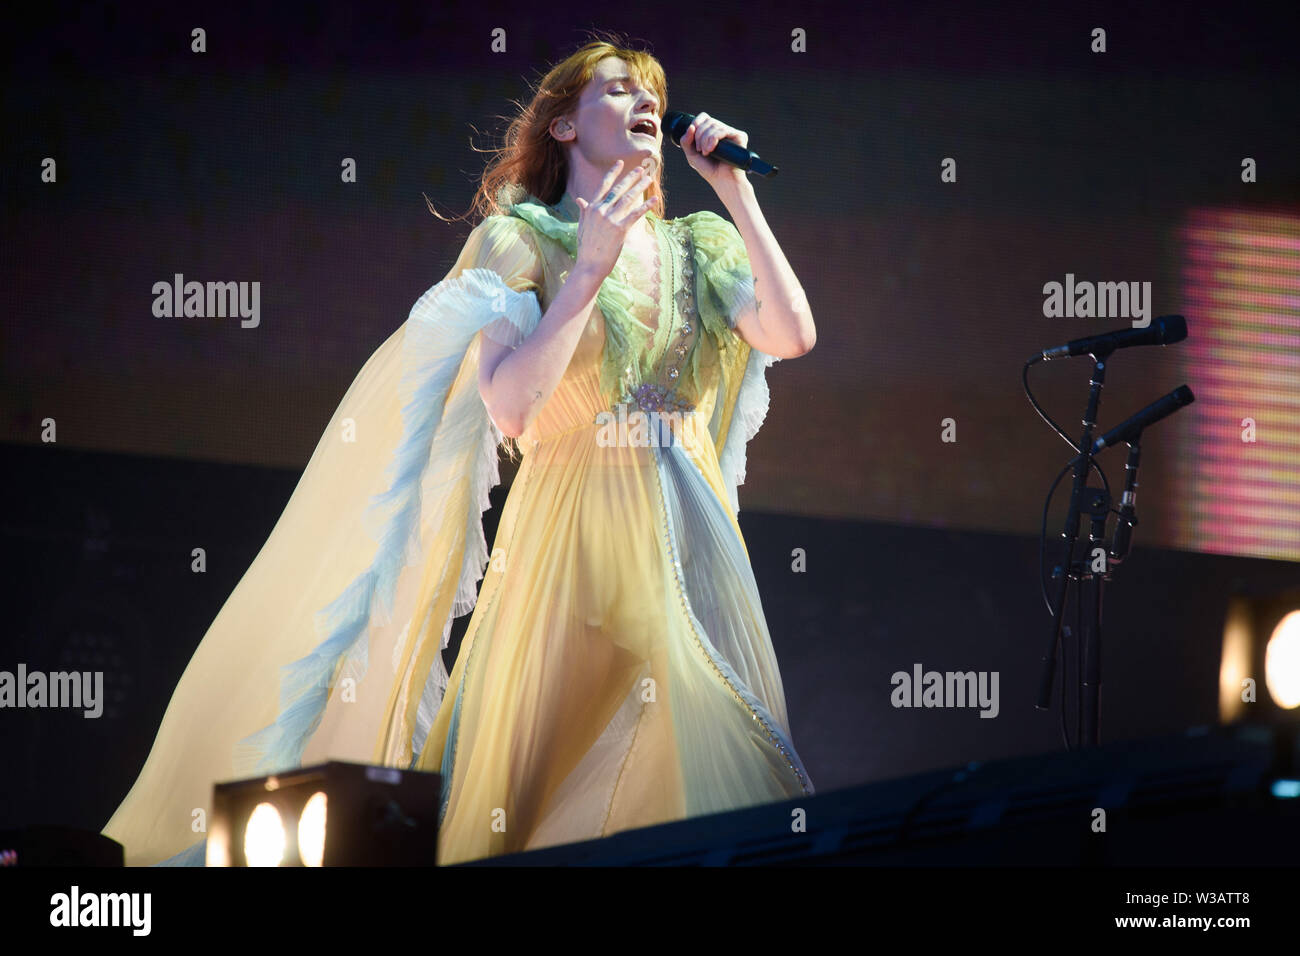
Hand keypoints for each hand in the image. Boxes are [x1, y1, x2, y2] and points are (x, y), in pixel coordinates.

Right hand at [573, 160, 655, 279]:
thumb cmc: (586, 247)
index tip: (620, 163)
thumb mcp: (583, 226)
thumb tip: (580, 199)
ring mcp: (610, 220)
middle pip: (619, 189)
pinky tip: (654, 200)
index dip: (613, 173)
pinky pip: (635, 215)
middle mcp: (601, 210)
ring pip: (628, 199)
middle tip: (641, 168)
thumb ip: (584, 211)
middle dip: (631, 177)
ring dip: (640, 187)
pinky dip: (646, 206)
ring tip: (649, 179)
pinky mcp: (620, 230)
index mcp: (592, 208)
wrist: (589, 265)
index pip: (604, 185)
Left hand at [680, 112, 747, 190]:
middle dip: (699, 136)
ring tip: (706, 153)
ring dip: (705, 140)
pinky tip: (712, 150)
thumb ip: (685, 140)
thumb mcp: (691, 154)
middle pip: (707, 121)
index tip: (693, 141)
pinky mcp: (739, 136)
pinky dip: (713, 139)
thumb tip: (691, 126)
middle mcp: (722, 130)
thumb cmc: (709, 169)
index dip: (696, 124)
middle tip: (700, 151)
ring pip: (714, 125)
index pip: (703, 117)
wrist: (722, 181)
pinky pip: (722, 130)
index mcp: (712, 131)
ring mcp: (731, 133)